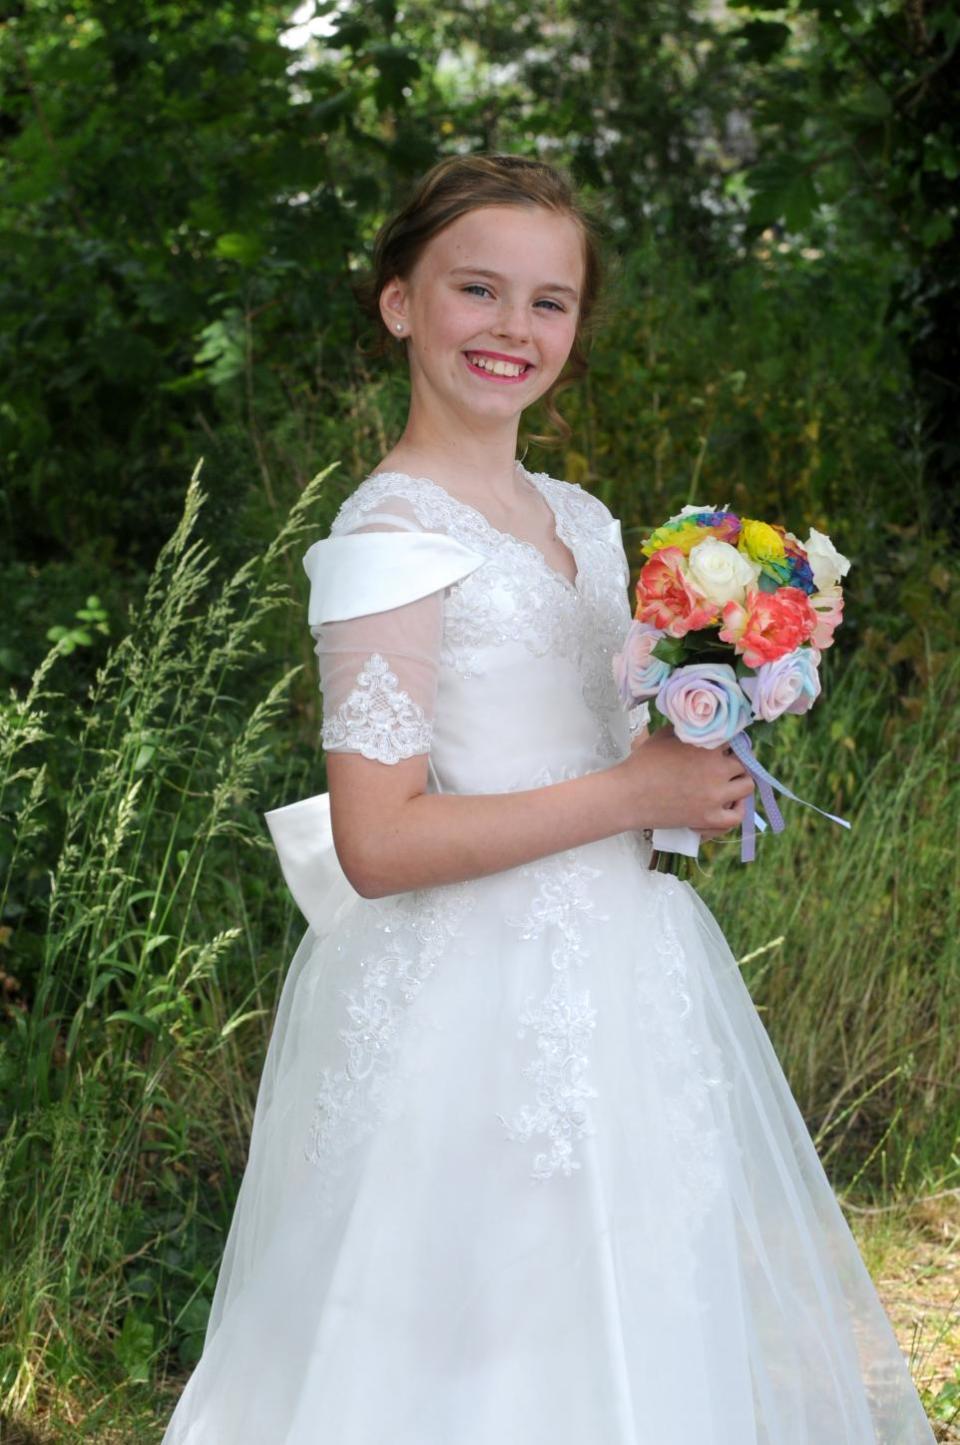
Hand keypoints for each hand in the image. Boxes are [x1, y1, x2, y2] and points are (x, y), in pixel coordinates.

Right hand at [617, 726, 753, 835]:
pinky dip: (737, 809)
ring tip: (729, 781)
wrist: (628, 795)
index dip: (729, 741)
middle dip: (735, 760)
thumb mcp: (665, 735)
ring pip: (746, 786)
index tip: (724, 744)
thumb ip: (689, 728)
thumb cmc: (643, 762)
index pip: (735, 738)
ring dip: (740, 781)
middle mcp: (716, 770)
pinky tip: (730, 803)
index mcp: (707, 746)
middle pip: (743, 762)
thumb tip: (702, 724)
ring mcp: (714, 796)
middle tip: (724, 763)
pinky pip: (736, 816)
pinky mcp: (708, 818)